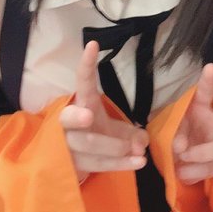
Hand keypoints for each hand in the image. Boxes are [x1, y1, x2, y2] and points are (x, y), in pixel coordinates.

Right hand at [60, 41, 148, 179]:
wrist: (71, 160)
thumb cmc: (93, 135)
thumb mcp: (111, 128)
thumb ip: (130, 132)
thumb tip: (144, 141)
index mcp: (81, 104)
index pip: (83, 82)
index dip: (86, 64)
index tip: (93, 45)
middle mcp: (69, 124)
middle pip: (71, 120)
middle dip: (79, 118)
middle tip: (89, 116)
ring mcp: (68, 147)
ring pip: (87, 146)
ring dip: (114, 148)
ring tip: (138, 151)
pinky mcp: (74, 166)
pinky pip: (99, 164)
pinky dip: (121, 165)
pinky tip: (139, 163)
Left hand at [173, 64, 212, 184]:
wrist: (178, 161)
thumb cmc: (177, 135)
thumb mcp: (169, 129)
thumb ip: (174, 132)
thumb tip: (181, 145)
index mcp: (200, 107)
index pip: (205, 92)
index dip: (208, 80)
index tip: (210, 67)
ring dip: (202, 154)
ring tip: (182, 158)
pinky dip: (196, 171)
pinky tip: (183, 171)